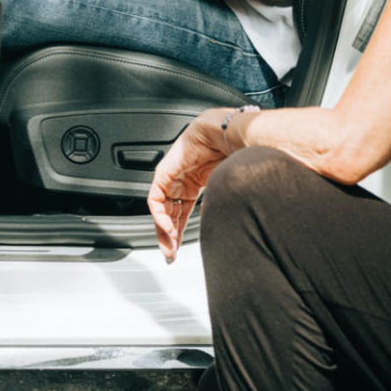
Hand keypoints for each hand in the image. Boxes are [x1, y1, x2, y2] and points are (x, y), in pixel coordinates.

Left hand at [148, 112, 240, 262]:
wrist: (228, 135)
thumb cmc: (234, 154)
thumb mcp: (225, 189)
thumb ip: (217, 208)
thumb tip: (217, 231)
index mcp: (196, 184)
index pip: (181, 214)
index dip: (179, 234)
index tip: (178, 252)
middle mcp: (181, 182)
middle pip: (169, 215)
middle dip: (169, 238)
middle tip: (171, 255)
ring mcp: (172, 177)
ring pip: (160, 209)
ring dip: (163, 230)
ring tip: (170, 247)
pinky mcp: (164, 172)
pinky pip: (156, 199)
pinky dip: (160, 215)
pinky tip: (169, 228)